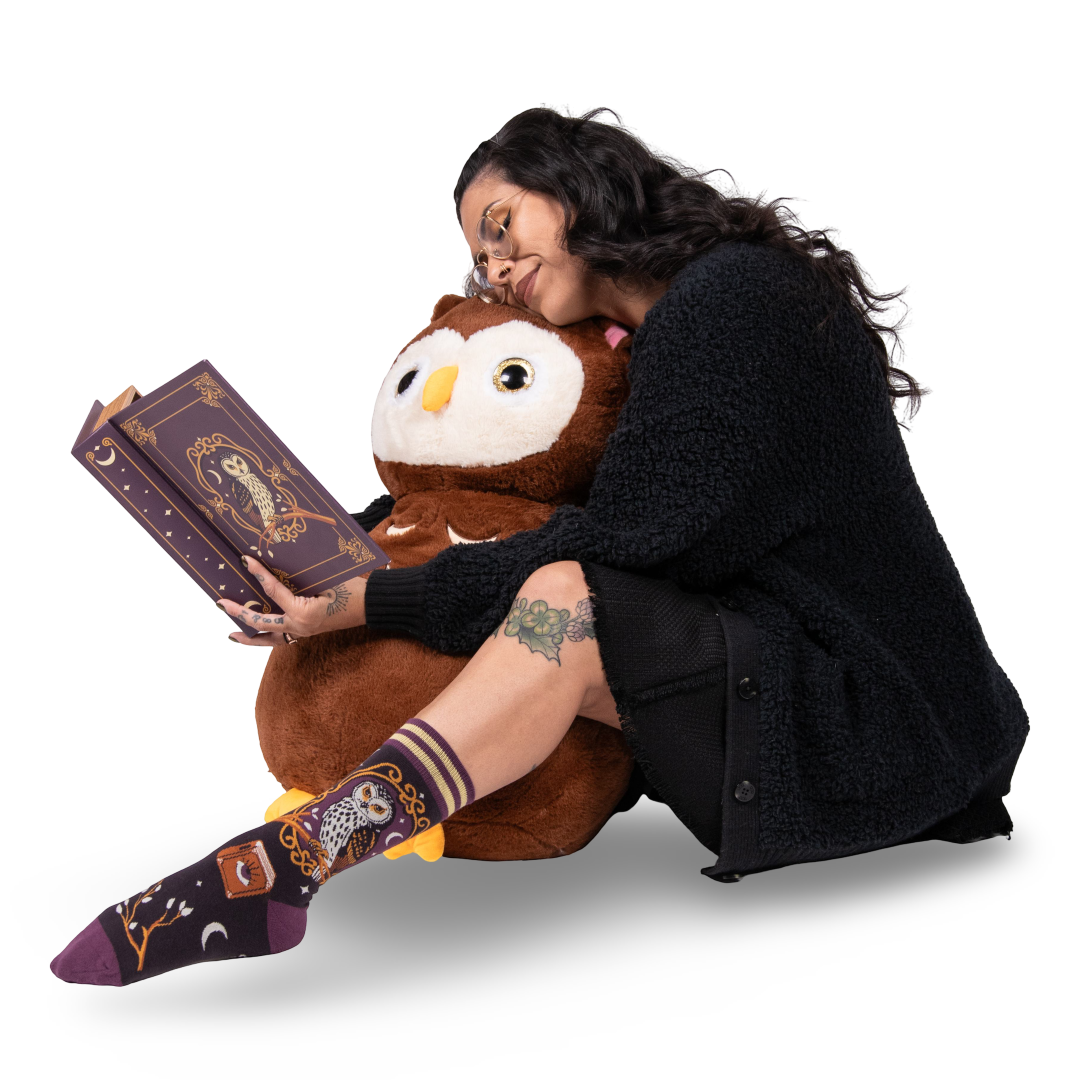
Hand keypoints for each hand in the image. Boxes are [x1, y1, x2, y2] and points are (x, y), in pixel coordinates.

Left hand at [219, 556, 366, 646]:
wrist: (370, 605)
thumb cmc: (351, 587)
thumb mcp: (324, 577)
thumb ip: (298, 576)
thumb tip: (276, 565)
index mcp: (303, 612)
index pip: (273, 592)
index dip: (258, 574)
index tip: (245, 561)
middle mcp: (300, 626)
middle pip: (261, 622)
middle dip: (238, 612)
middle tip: (220, 602)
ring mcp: (303, 632)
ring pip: (270, 638)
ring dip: (249, 637)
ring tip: (231, 635)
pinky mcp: (307, 632)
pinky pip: (282, 639)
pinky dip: (268, 638)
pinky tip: (259, 635)